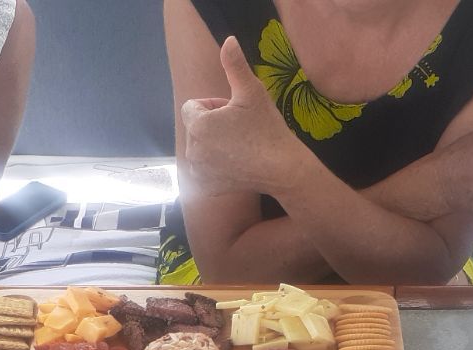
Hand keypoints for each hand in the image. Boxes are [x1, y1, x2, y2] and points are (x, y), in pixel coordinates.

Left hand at [180, 37, 308, 196]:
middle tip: (239, 129)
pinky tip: (232, 164)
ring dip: (212, 143)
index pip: (192, 106)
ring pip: (198, 146)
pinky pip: (202, 168)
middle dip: (212, 124)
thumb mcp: (252, 92)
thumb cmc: (266, 128)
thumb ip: (235, 65)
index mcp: (198, 126)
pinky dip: (213, 165)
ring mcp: (198, 172)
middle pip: (195, 127)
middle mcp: (192, 150)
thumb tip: (228, 40)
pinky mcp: (206, 187)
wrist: (281, 168)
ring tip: (238, 146)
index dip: (212, 105)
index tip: (233, 111)